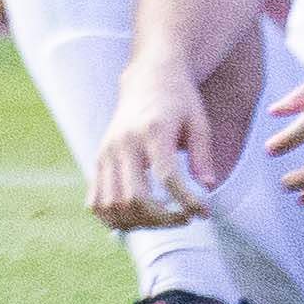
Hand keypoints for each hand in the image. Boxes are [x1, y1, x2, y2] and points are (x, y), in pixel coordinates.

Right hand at [87, 59, 225, 228]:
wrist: (147, 81)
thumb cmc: (179, 103)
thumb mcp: (199, 124)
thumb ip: (203, 156)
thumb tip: (208, 187)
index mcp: (151, 131)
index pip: (167, 176)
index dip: (188, 201)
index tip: (205, 212)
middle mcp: (123, 143)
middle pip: (135, 196)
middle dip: (163, 218)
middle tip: (185, 219)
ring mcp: (106, 152)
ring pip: (112, 204)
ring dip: (139, 222)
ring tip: (162, 219)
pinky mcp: (98, 160)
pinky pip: (95, 200)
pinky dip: (112, 218)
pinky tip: (135, 219)